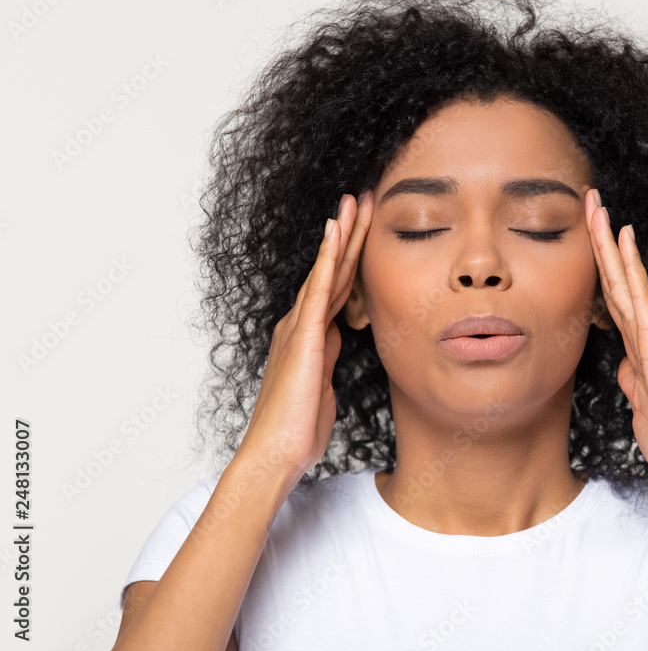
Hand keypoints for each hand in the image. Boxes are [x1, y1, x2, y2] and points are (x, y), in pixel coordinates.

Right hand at [238, 190, 373, 477]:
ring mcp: (300, 328)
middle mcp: (301, 324)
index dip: (351, 255)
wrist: (277, 452)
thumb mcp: (323, 385)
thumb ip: (329, 358)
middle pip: (332, 270)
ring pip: (326, 271)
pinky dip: (328, 260)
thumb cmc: (298, 427)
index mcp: (309, 335)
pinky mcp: (303, 338)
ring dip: (342, 235)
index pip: (336, 286)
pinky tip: (336, 233)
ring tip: (356, 201)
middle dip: (349, 233)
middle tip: (364, 198)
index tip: (366, 228)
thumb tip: (338, 341)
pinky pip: (318, 290)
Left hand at [584, 188, 647, 489]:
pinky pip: (640, 297)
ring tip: (597, 206)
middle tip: (589, 201)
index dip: (599, 266)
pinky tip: (624, 238)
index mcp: (639, 348)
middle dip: (601, 240)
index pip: (612, 298)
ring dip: (609, 242)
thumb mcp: (640, 406)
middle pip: (616, 279)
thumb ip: (633, 383)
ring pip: (624, 278)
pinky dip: (631, 266)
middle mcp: (646, 334)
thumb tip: (624, 369)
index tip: (588, 237)